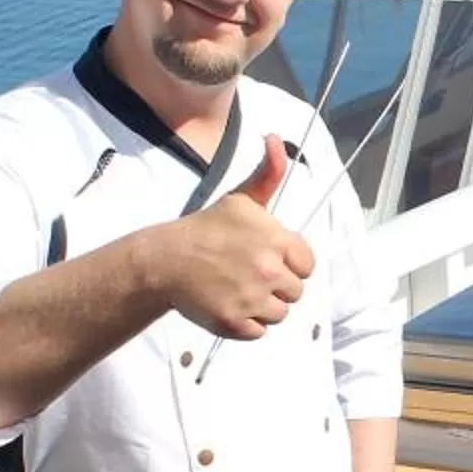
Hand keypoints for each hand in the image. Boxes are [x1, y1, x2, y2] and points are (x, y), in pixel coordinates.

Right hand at [152, 144, 314, 338]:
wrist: (165, 260)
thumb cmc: (206, 229)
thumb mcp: (241, 199)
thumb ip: (268, 174)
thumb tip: (277, 139)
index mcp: (277, 240)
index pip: (307, 265)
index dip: (289, 264)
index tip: (266, 259)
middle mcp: (269, 271)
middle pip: (296, 292)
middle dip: (276, 286)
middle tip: (247, 275)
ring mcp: (252, 298)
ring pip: (279, 314)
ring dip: (263, 307)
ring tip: (238, 289)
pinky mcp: (234, 322)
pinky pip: (259, 332)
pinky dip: (246, 324)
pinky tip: (228, 304)